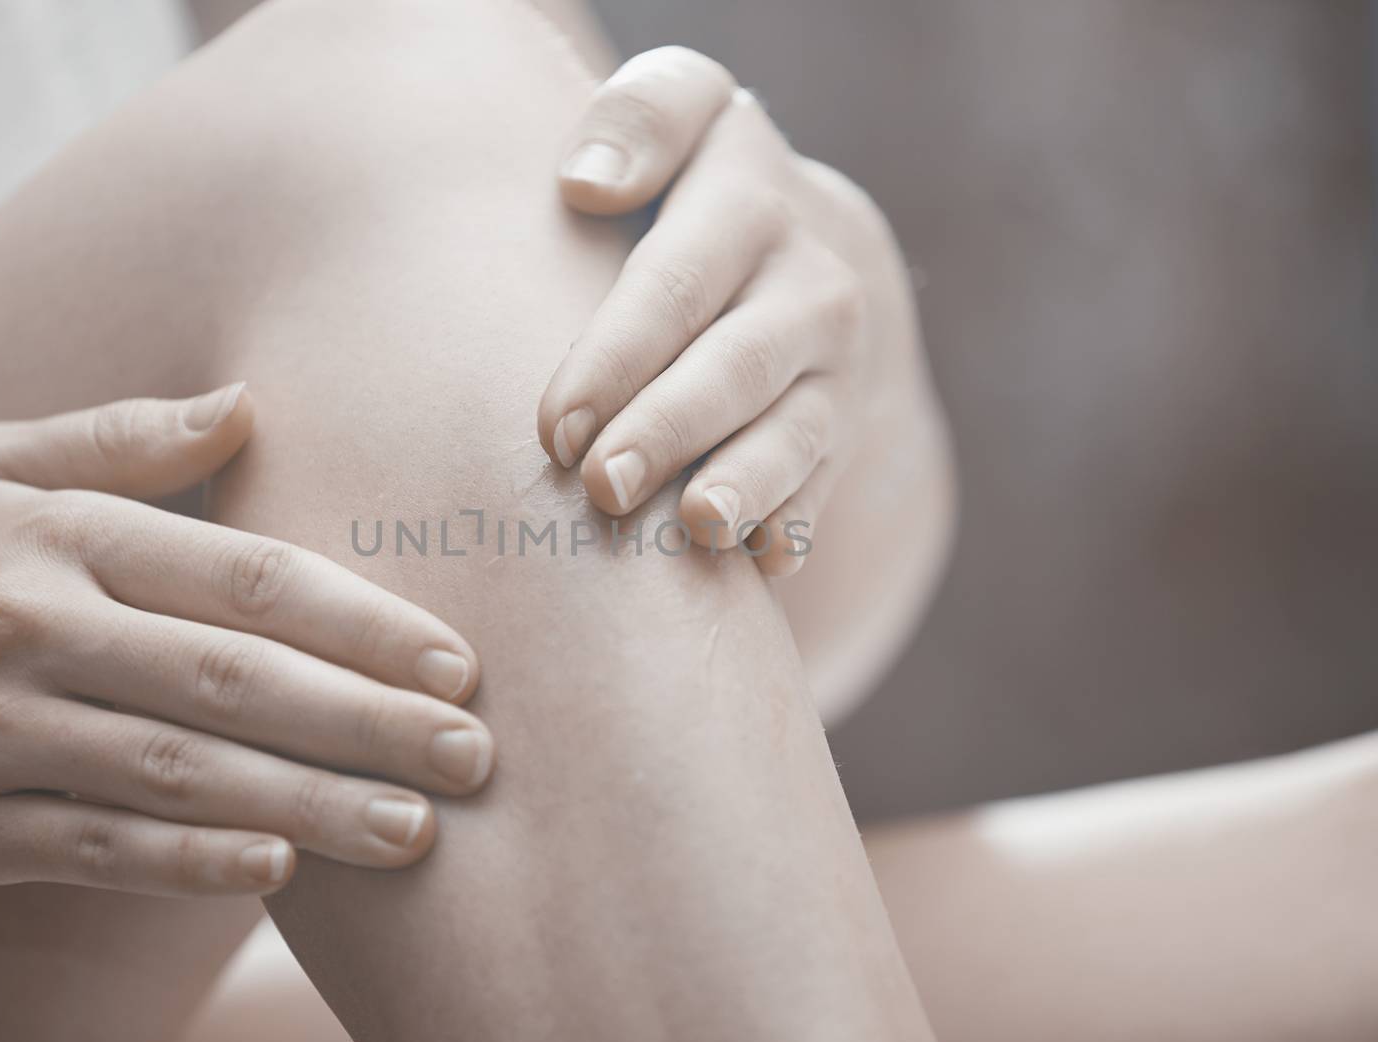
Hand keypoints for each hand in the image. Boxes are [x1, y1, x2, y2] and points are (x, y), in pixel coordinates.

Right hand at [0, 386, 492, 895]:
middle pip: (231, 678)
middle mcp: (32, 626)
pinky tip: (278, 871)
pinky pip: (95, 847)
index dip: (359, 621)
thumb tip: (247, 401)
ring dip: (307, 803)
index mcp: (59, 534)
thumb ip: (121, 440)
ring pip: (179, 772)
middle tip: (470, 755)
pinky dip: (188, 863)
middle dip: (365, 722)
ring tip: (414, 830)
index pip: (240, 575)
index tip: (453, 663)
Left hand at [539, 47, 948, 577]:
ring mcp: (836, 361)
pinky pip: (824, 483)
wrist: (819, 254)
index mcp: (749, 190)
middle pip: (734, 362)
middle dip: (667, 426)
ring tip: (696, 527)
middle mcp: (809, 276)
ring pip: (793, 431)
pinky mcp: (847, 426)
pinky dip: (793, 523)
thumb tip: (585, 185)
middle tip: (599, 485)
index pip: (678, 275)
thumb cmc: (696, 192)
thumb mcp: (683, 119)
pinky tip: (763, 561)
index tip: (556, 422)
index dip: (618, 348)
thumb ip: (635, 120)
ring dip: (744, 483)